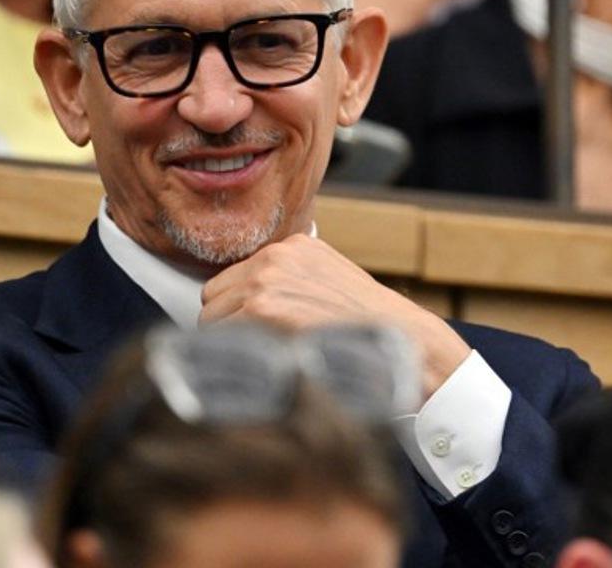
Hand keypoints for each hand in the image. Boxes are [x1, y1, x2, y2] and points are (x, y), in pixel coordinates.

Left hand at [200, 235, 471, 397]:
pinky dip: (236, 357)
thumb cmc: (369, 326)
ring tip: (264, 359)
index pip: (232, 278)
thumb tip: (244, 305)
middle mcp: (273, 257)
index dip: (237, 308)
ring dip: (229, 343)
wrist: (402, 344)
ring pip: (210, 320)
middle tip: (255, 349)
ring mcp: (265, 281)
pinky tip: (265, 364)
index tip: (251, 330)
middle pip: (213, 296)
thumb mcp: (331, 282)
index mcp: (292, 247)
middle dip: (227, 324)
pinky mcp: (262, 310)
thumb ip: (290, 283)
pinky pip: (220, 338)